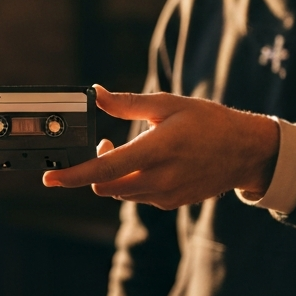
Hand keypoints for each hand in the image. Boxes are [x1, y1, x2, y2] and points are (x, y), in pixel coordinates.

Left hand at [42, 85, 278, 209]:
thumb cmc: (208, 122)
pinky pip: (138, 196)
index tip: (50, 178)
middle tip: (103, 144)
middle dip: (92, 171)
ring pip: (120, 192)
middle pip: (106, 186)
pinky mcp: (171, 202)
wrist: (245, 151)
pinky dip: (131, 182)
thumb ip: (127, 103)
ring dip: (113, 176)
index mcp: (157, 150)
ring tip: (129, 149)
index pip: (104, 169)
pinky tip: (148, 162)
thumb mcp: (168, 104)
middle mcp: (160, 178)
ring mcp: (165, 194)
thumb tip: (95, 93)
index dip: (73, 175)